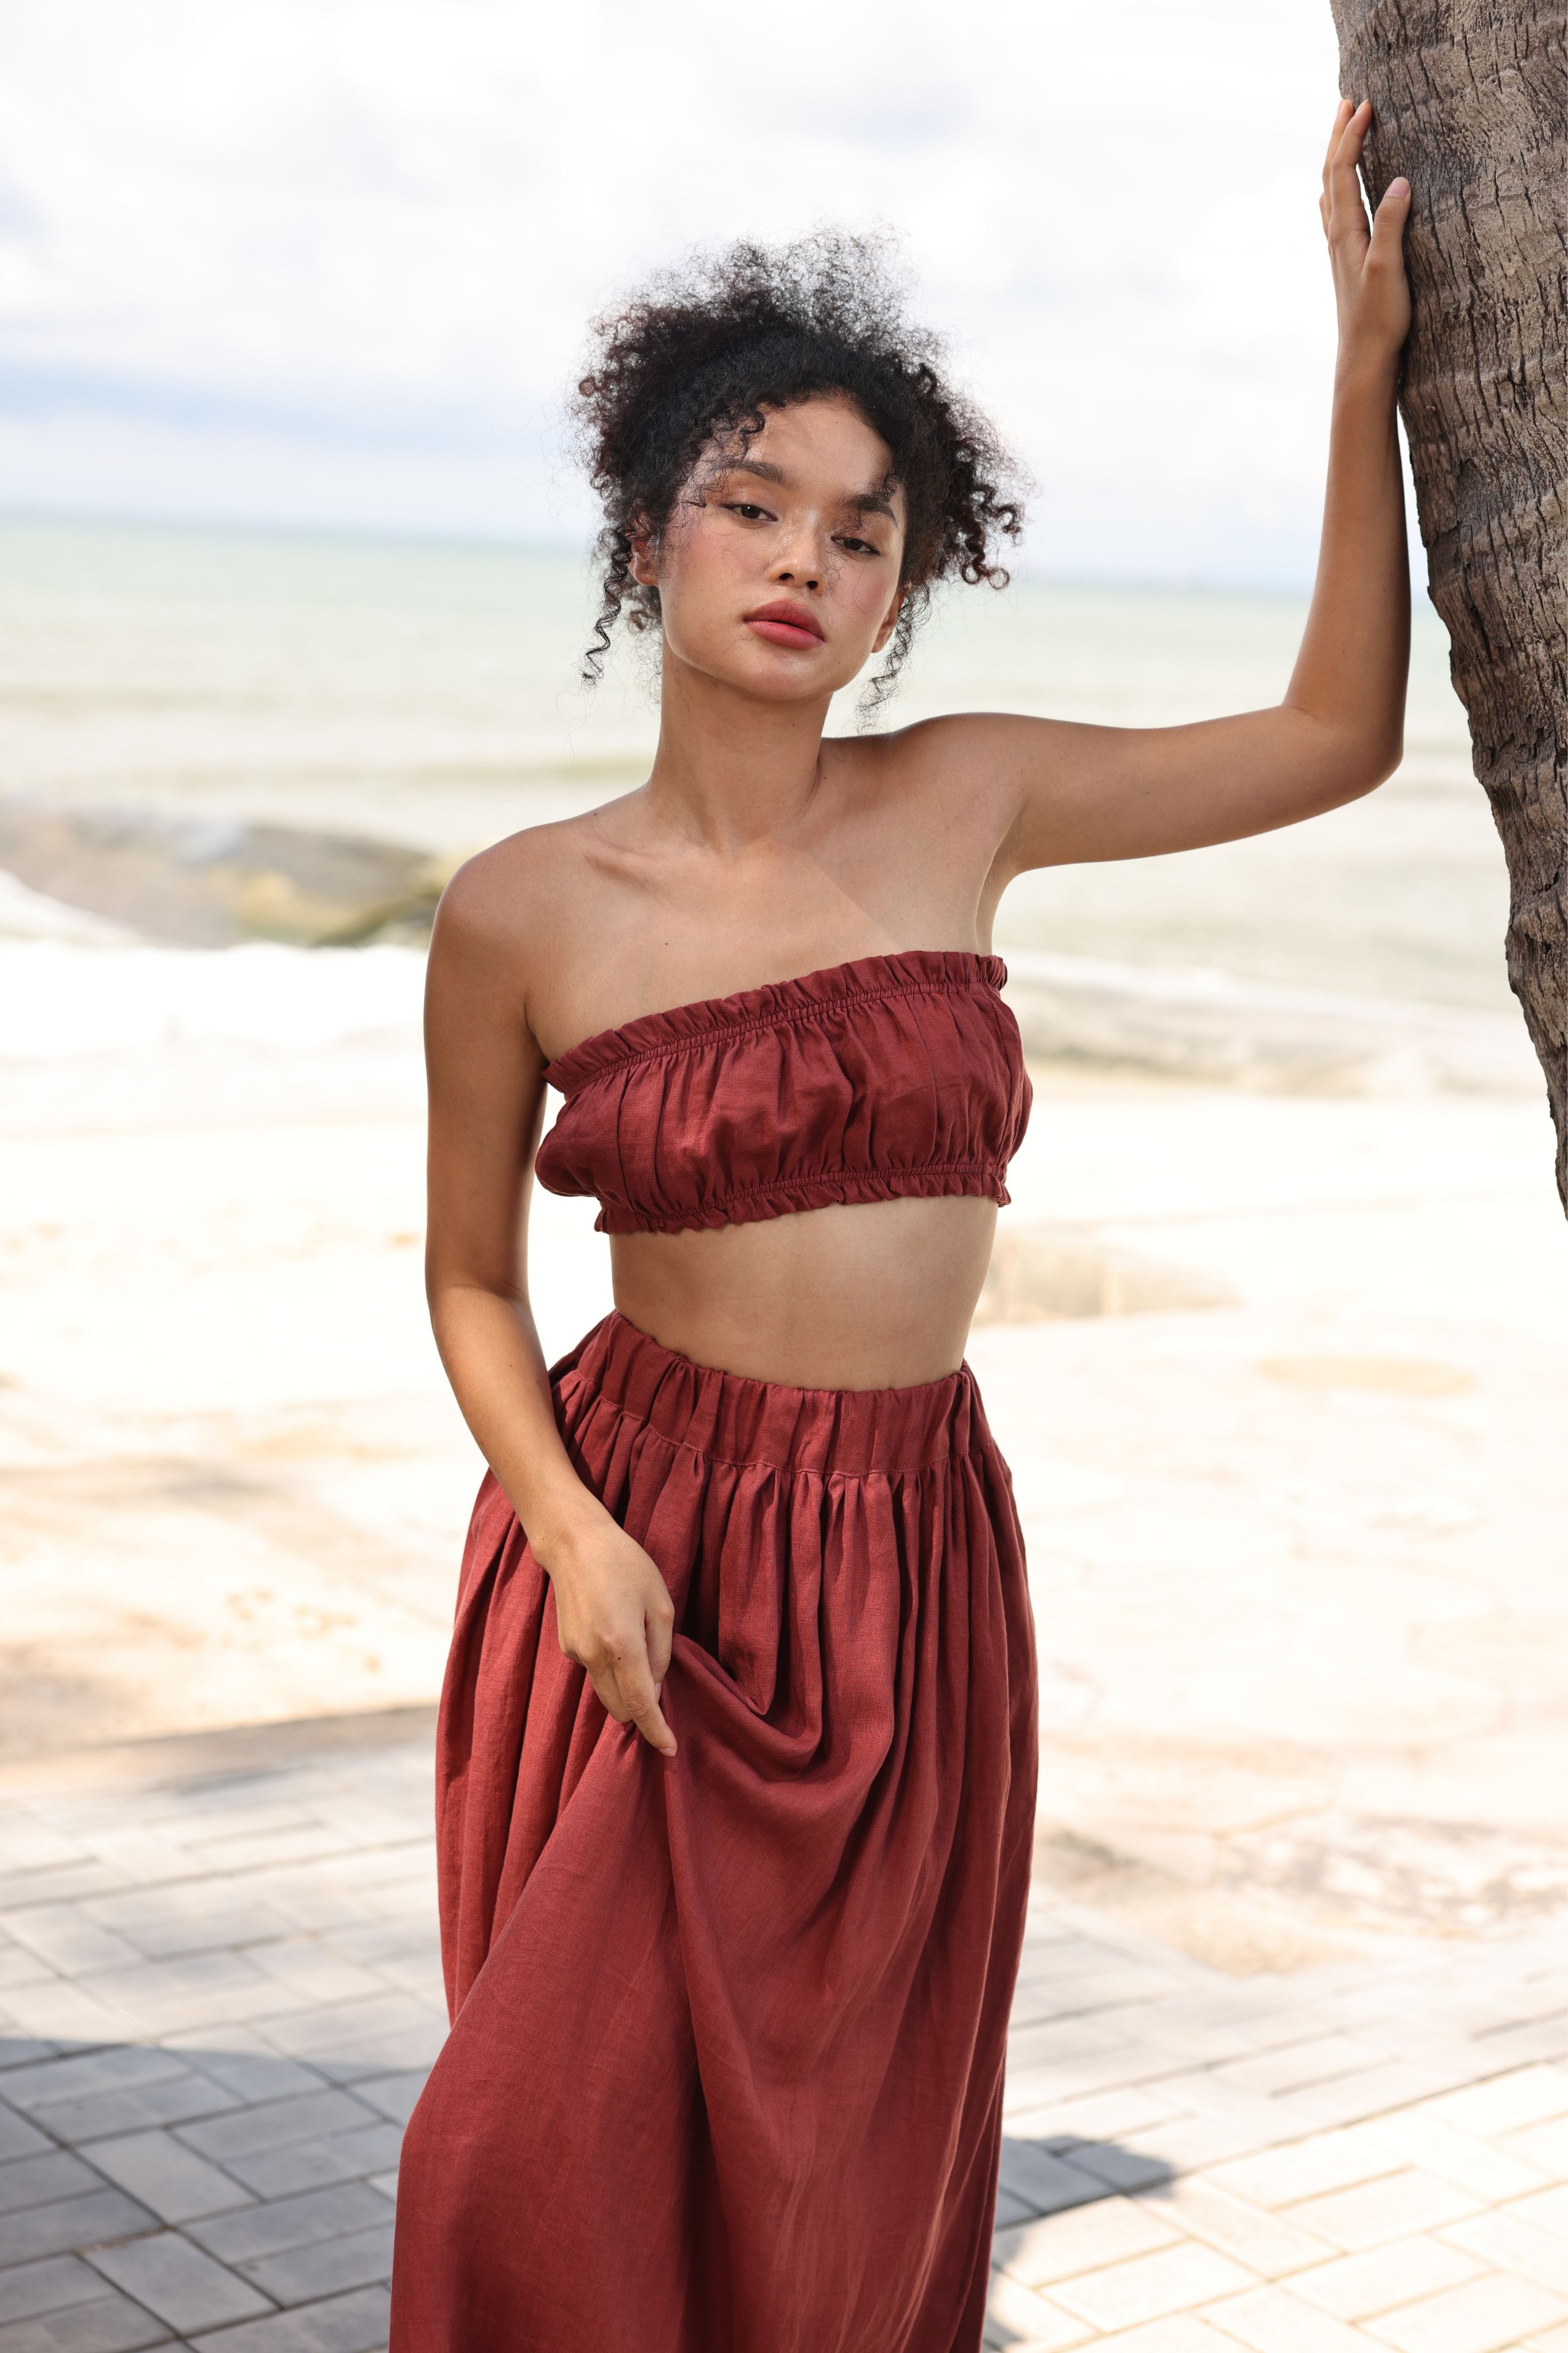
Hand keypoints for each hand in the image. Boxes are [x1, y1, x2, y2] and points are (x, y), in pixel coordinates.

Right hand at [542, 1508, 677, 1755]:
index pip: (640, 1704)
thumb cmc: (625, 1565)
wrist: (574, 1544)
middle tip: (661, 1692)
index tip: (670, 1749)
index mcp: (622, 1645)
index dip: (656, 1730)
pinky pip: (595, 1672)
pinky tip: (616, 1635)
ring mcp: (575, 1654)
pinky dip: (610, 1669)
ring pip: (605, 1693)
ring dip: (625, 1691)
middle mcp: (594, 1656)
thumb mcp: (661, 1604)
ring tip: (639, 1654)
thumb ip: (661, 1651)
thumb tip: (656, 1689)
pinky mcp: (566, 1647)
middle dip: (641, 1711)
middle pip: (620, 1708)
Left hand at [1321, 99, 1410, 374]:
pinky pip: (1335, 213)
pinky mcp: (1346, 261)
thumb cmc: (1379, 318)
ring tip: (1342, 135)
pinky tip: (1337, 192)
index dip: (1352, 136)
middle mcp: (1336, 236)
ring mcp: (1338, 249)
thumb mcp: (1389, 268)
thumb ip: (1392, 224)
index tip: (1364, 104)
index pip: (1343, 171)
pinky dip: (1337, 189)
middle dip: (1338, 137)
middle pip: (1330, 175)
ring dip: (1335, 159)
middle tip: (1346, 103)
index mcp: (1345, 232)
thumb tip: (1400, 181)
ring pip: (1330, 193)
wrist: (1363, 359)